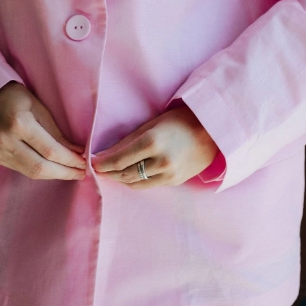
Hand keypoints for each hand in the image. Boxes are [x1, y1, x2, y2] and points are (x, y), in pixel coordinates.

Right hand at [0, 82, 85, 180]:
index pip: (50, 150)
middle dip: (65, 173)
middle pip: (41, 167)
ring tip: (71, 173)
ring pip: (31, 173)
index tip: (85, 163)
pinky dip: (40, 171)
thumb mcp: (38, 105)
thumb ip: (56, 131)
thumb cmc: (14, 95)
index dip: (70, 160)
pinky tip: (53, 169)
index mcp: (19, 124)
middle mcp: (6, 142)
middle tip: (82, 173)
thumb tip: (76, 150)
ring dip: (54, 175)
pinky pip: (22, 170)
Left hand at [91, 105, 218, 187]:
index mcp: (152, 142)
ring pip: (135, 183)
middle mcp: (160, 161)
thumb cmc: (181, 120)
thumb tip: (107, 152)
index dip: (103, 163)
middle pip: (125, 173)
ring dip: (120, 178)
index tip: (92, 163)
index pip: (119, 159)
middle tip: (98, 169)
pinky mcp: (174, 182)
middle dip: (109, 172)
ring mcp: (169, 174)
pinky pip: (149, 185)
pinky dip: (136, 181)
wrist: (213, 131)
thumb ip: (129, 139)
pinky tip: (128, 176)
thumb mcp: (152, 124)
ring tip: (110, 173)